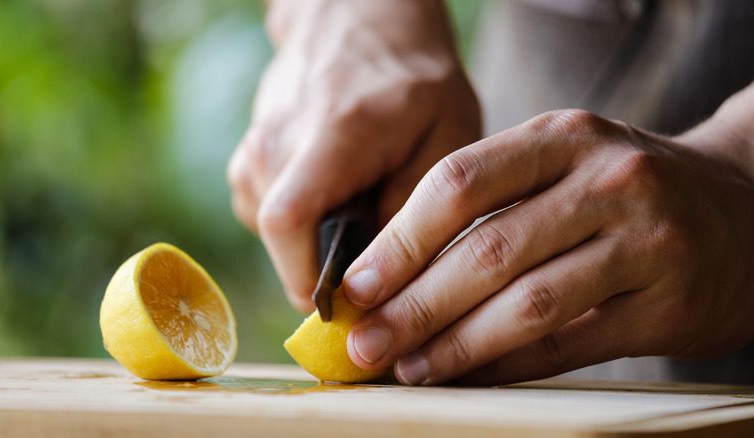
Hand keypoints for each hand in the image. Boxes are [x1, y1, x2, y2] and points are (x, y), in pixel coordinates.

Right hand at [227, 0, 479, 311]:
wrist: (359, 22)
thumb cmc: (413, 80)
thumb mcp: (446, 138)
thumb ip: (415, 211)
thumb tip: (377, 284)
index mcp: (330, 135)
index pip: (288, 224)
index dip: (313, 281)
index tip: (356, 305)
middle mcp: (275, 143)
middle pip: (281, 243)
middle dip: (326, 269)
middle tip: (375, 258)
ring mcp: (253, 150)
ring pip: (275, 237)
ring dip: (317, 244)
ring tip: (361, 209)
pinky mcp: (248, 159)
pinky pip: (269, 217)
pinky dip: (305, 224)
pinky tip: (337, 195)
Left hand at [342, 108, 753, 384]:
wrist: (739, 212)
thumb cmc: (622, 193)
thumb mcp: (562, 167)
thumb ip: (488, 208)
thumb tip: (392, 275)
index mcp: (565, 136)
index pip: (460, 182)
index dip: (400, 240)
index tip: (355, 285)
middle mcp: (609, 181)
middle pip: (488, 249)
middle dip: (414, 305)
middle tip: (365, 341)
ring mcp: (646, 242)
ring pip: (527, 304)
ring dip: (454, 344)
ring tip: (406, 367)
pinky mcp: (669, 304)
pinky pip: (567, 344)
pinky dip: (506, 366)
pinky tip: (465, 376)